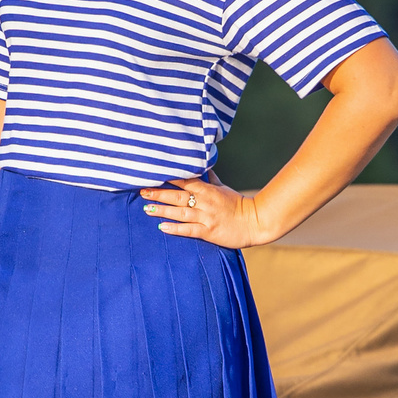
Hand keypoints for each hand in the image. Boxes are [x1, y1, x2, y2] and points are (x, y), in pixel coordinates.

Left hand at [141, 174, 269, 247]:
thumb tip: (204, 166)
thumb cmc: (238, 205)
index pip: (184, 180)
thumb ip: (211, 179)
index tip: (152, 175)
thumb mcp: (224, 188)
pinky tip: (163, 227)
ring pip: (181, 212)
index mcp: (208, 190)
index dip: (168, 178)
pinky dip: (175, 228)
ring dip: (163, 210)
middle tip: (142, 191)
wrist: (255, 222)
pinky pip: (189, 229)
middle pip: (178, 195)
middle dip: (159, 193)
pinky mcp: (209, 231)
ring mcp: (207, 217)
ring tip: (147, 209)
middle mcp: (205, 201)